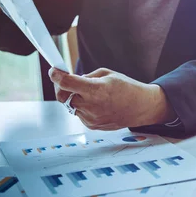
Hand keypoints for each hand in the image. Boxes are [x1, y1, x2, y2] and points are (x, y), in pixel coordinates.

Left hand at [49, 68, 175, 130]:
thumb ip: (87, 77)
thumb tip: (71, 80)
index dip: (56, 76)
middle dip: (61, 87)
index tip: (53, 71)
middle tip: (65, 80)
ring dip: (73, 97)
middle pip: (62, 96)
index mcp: (96, 90)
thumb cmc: (127, 88)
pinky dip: (82, 105)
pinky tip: (96, 102)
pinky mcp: (91, 125)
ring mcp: (91, 118)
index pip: (67, 83)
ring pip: (70, 105)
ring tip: (89, 92)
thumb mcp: (107, 74)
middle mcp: (91, 106)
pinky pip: (79, 113)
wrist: (141, 107)